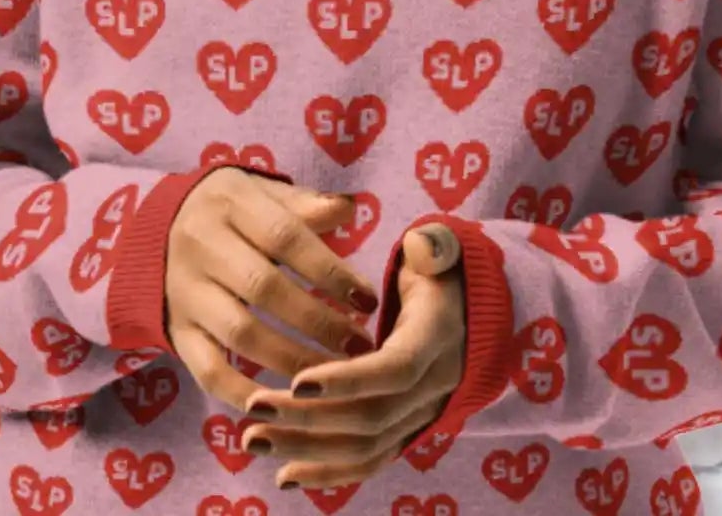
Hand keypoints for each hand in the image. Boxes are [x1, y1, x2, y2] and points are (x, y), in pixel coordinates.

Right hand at [164, 170, 381, 410]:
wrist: (153, 230)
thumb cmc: (229, 211)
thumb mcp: (260, 192)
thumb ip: (303, 204)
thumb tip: (351, 208)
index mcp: (231, 203)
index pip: (287, 237)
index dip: (330, 271)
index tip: (368, 301)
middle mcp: (202, 245)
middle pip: (265, 288)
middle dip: (318, 322)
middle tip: (360, 346)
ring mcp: (185, 292)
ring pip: (240, 334)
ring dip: (292, 359)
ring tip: (334, 376)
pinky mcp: (176, 331)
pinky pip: (207, 370)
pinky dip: (244, 393)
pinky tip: (283, 404)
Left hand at [237, 222, 466, 490]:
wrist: (468, 311)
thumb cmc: (440, 271)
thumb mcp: (441, 250)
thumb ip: (434, 245)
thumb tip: (420, 247)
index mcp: (437, 338)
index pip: (394, 370)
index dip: (347, 380)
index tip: (296, 381)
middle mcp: (433, 387)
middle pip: (371, 418)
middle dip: (309, 418)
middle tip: (254, 408)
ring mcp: (420, 415)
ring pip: (365, 448)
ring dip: (307, 450)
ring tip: (253, 439)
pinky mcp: (405, 431)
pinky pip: (369, 462)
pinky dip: (327, 474)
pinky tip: (283, 476)